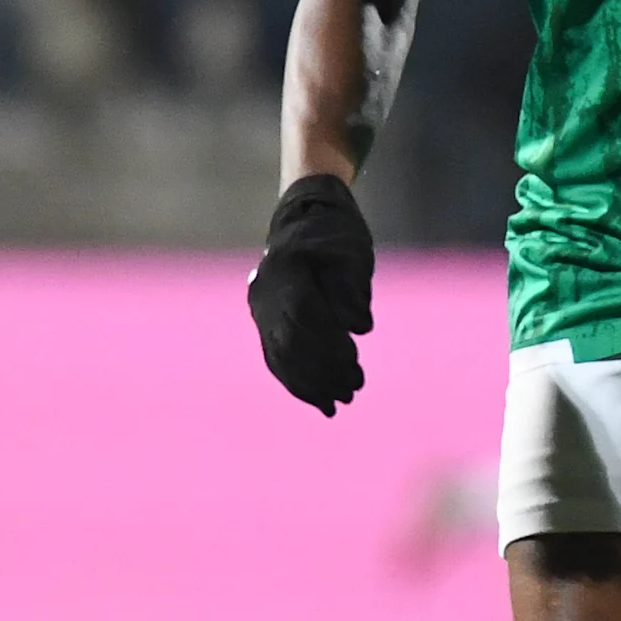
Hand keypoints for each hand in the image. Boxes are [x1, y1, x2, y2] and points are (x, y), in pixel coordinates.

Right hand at [248, 173, 374, 412]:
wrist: (306, 217)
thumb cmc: (336, 234)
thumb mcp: (352, 252)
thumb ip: (353, 289)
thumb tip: (359, 328)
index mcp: (287, 269)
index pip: (304, 316)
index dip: (329, 346)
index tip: (355, 366)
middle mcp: (266, 292)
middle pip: (290, 342)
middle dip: (322, 373)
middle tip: (353, 392)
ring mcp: (261, 308)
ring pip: (279, 354)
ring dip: (309, 384)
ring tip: (340, 403)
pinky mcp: (265, 320)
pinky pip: (275, 356)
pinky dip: (296, 381)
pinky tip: (318, 399)